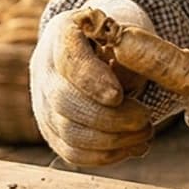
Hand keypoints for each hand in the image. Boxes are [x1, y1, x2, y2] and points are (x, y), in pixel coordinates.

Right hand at [29, 0, 152, 166]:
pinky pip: (72, 152)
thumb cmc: (118, 40)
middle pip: (63, 101)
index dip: (90, 80)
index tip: (117, 96)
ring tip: (145, 133)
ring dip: (111, 140)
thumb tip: (125, 87)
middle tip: (144, 118)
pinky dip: (105, 156)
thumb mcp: (128, 35)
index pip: (68, 58)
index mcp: (64, 32)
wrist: (98, 48)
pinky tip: (131, 147)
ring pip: (68, 132)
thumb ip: (130, 57)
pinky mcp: (51, 129)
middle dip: (108, 117)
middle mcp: (45, 67)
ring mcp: (43, 101)